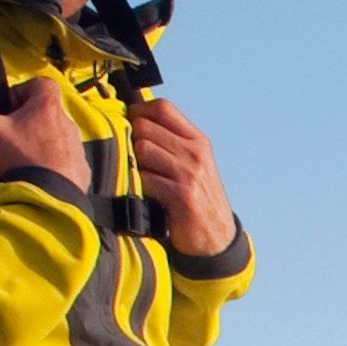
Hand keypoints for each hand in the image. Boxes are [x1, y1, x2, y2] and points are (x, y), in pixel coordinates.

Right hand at [0, 72, 86, 191]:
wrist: (50, 200)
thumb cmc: (19, 159)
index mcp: (47, 107)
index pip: (41, 84)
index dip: (23, 92)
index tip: (7, 109)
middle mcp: (67, 123)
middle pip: (48, 110)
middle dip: (29, 118)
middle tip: (10, 135)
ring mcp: (77, 148)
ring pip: (58, 135)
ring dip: (42, 141)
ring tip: (22, 157)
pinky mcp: (82, 170)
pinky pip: (69, 160)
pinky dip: (55, 163)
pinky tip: (39, 176)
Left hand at [129, 93, 235, 257]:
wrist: (216, 238)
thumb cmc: (196, 198)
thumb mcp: (192, 164)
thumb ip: (170, 141)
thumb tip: (133, 118)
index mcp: (197, 140)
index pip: (163, 107)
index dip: (138, 111)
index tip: (130, 125)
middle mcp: (195, 153)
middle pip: (145, 127)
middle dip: (132, 141)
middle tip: (136, 160)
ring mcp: (190, 173)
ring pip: (142, 149)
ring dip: (136, 164)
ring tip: (143, 177)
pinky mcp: (182, 195)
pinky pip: (146, 178)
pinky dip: (140, 186)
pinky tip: (147, 195)